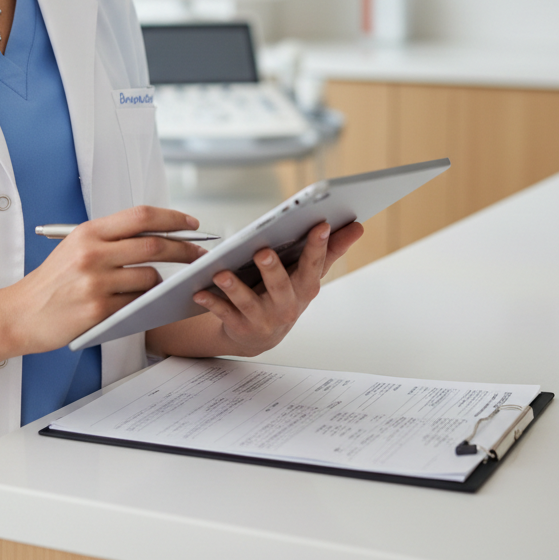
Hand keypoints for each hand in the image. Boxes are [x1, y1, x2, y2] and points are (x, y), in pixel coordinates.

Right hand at [0, 206, 206, 355]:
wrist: (20, 313)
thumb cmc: (52, 282)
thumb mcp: (76, 247)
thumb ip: (112, 238)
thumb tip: (158, 234)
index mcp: (88, 233)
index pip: (141, 216)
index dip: (173, 218)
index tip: (192, 224)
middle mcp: (92, 253)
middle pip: (154, 245)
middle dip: (184, 249)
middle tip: (199, 255)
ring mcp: (96, 283)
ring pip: (150, 277)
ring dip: (161, 283)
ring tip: (157, 286)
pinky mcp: (98, 310)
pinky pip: (137, 303)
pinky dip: (145, 303)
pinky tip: (143, 304)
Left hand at [187, 220, 363, 356]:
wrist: (259, 335)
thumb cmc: (286, 294)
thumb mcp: (308, 273)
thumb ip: (331, 249)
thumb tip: (358, 226)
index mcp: (305, 286)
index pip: (313, 264)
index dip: (319, 246)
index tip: (321, 224)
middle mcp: (287, 305)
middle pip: (281, 286)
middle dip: (272, 269)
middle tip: (262, 251)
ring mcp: (263, 318)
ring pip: (249, 302)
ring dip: (235, 288)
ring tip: (221, 273)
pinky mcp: (240, 326)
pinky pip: (224, 313)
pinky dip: (212, 303)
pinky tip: (200, 291)